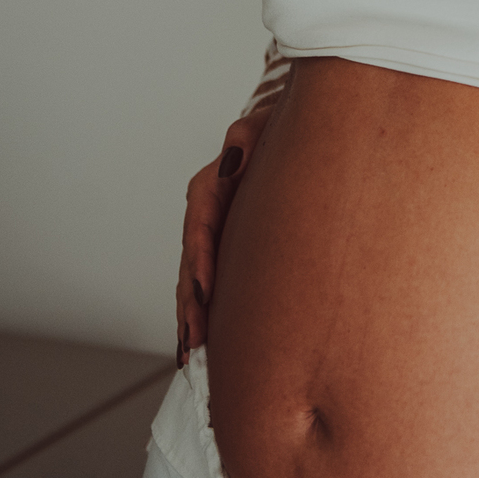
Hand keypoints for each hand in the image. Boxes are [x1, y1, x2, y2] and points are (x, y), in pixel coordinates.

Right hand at [175, 106, 272, 365]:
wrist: (288, 138)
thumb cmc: (277, 132)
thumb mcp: (265, 125)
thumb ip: (247, 135)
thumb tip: (234, 155)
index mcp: (211, 186)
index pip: (200, 225)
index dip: (199, 260)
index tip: (204, 291)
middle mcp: (205, 215)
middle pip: (191, 262)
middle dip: (190, 302)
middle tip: (194, 338)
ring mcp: (212, 235)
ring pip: (194, 280)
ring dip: (190, 315)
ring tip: (190, 352)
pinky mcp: (224, 251)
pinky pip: (207, 284)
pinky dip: (200, 313)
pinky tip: (197, 344)